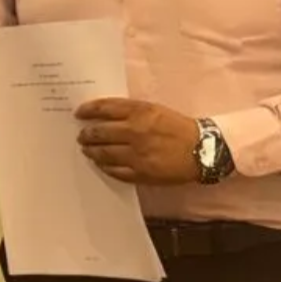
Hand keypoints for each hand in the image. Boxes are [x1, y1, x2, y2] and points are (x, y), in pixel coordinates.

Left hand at [75, 98, 200, 184]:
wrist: (201, 149)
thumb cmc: (177, 127)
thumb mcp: (154, 109)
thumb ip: (130, 111)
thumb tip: (104, 114)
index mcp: (139, 112)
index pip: (105, 108)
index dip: (88, 110)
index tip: (79, 113)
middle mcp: (135, 132)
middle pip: (100, 132)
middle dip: (86, 134)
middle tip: (81, 135)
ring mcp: (137, 154)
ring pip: (104, 153)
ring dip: (92, 151)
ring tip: (87, 149)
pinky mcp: (141, 173)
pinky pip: (115, 170)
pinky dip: (104, 166)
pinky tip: (101, 164)